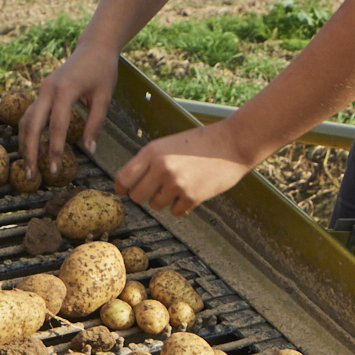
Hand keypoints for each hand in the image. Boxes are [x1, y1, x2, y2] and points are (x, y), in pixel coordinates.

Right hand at [15, 45, 118, 174]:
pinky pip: (30, 114)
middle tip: (32, 175)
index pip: (57, 126)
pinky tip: (34, 148)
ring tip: (30, 166)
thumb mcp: (104, 98)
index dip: (55, 149)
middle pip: (32, 125)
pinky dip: (29, 132)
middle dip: (31, 152)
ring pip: (26, 120)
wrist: (93, 47)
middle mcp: (47, 90)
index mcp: (65, 90)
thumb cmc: (102, 70)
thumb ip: (95, 124)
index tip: (55, 169)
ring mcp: (42, 90)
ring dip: (26, 143)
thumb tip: (89, 151)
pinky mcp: (42, 92)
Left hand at [115, 122, 253, 217]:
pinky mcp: (192, 197)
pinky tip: (191, 190)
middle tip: (155, 189)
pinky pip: (175, 211)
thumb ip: (149, 160)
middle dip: (143, 195)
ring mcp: (177, 184)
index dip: (122, 187)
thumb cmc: (201, 143)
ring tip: (179, 185)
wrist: (232, 143)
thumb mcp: (168, 144)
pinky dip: (181, 205)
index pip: (123, 178)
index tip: (125, 190)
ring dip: (164, 199)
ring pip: (156, 205)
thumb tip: (130, 182)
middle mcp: (161, 168)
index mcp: (152, 152)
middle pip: (136, 196)